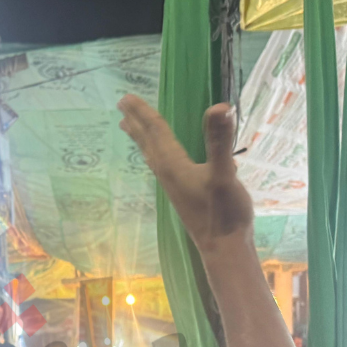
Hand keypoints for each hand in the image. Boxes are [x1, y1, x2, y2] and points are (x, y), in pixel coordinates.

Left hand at [118, 95, 254, 255]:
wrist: (223, 248)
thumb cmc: (224, 213)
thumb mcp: (225, 174)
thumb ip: (220, 142)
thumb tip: (220, 108)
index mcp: (174, 166)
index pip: (156, 132)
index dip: (143, 113)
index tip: (126, 97)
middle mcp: (168, 174)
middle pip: (148, 142)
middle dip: (136, 123)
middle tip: (121, 105)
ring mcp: (174, 186)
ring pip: (153, 155)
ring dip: (143, 139)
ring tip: (130, 127)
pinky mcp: (182, 194)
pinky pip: (164, 166)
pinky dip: (159, 154)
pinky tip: (166, 158)